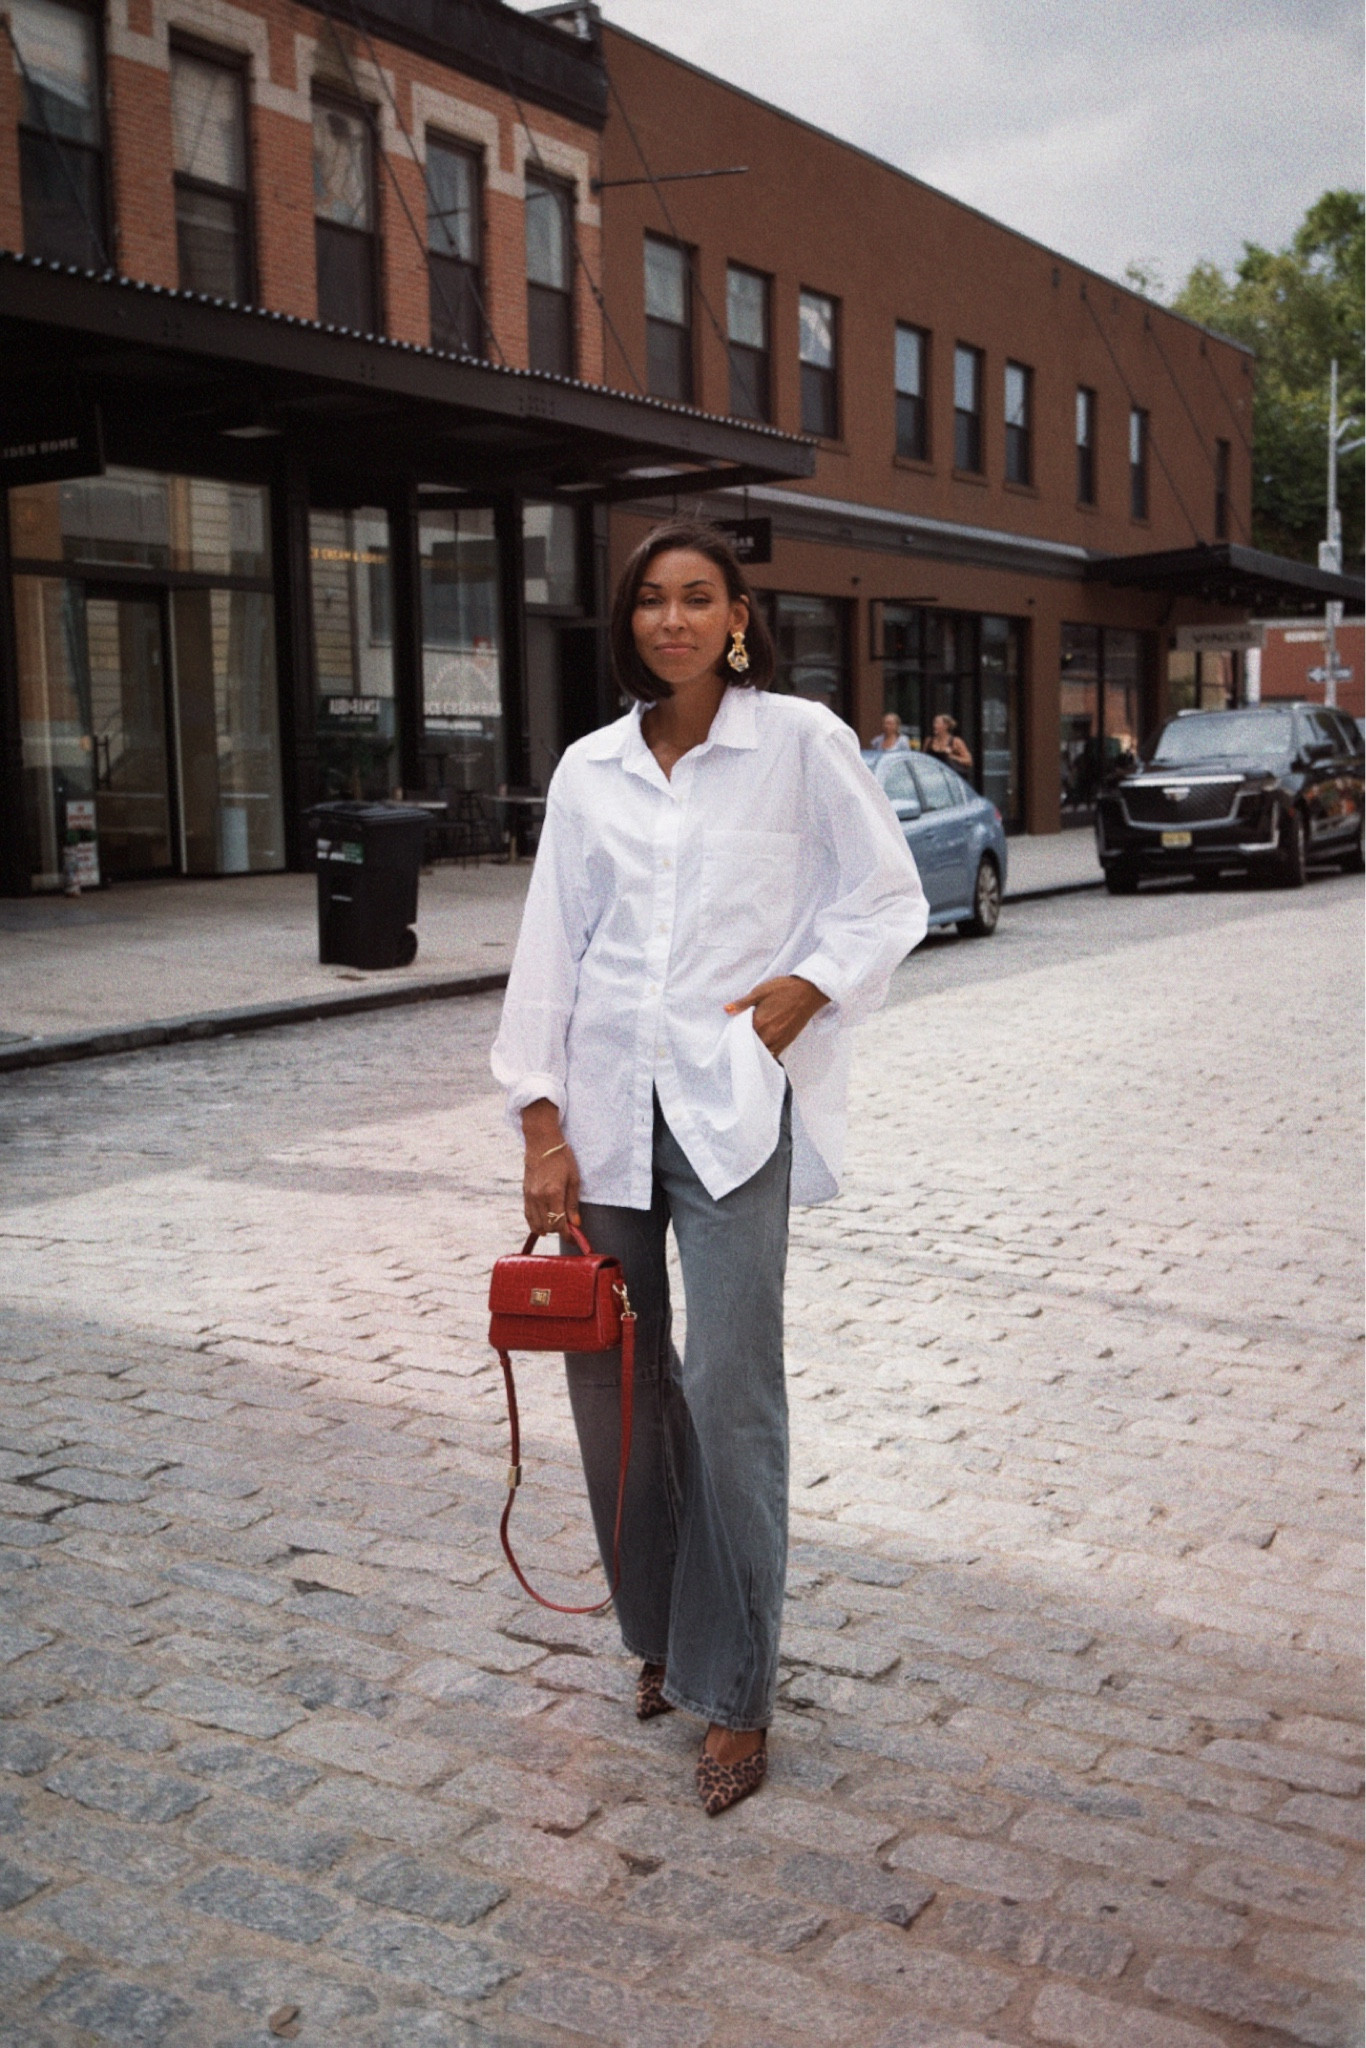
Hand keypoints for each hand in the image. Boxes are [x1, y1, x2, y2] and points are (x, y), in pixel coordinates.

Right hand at [520, 1100, 580, 1235]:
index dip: (567, 1234)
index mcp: (553, 1194)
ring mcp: (529, 1196)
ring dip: (547, 1228)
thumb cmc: (562, 1158)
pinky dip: (536, 1222)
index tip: (574, 1238)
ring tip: (557, 1224)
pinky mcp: (525, 1194)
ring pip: (535, 1224)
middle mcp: (539, 1197)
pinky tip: (544, 1222)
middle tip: (568, 1228)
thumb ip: (573, 1204)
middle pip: (547, 1226)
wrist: (542, 1143)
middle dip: (558, 1231)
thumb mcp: (573, 1179)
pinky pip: (528, 1215)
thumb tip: (575, 1224)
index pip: (558, 1223)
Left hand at [724, 975, 828, 1058]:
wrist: (809, 991)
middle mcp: (769, 1034)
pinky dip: (767, 1052)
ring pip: (761, 1052)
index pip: (741, 1035)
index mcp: (759, 1022)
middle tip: (742, 1038)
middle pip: (750, 1046)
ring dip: (755, 1049)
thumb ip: (743, 1003)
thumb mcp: (760, 991)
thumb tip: (727, 1010)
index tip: (734, 1031)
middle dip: (745, 1043)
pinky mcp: (787, 1041)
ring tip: (752, 1042)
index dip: (736, 1034)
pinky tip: (764, 1045)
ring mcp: (779, 1040)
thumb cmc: (784, 989)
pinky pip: (774, 1054)